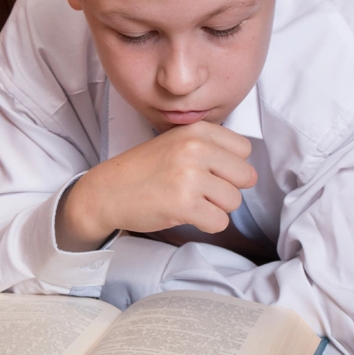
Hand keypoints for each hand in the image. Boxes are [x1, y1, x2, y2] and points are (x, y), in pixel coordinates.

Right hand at [55, 121, 256, 251]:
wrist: (107, 191)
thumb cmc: (142, 170)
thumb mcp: (176, 142)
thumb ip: (209, 146)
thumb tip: (246, 167)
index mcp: (196, 130)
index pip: (244, 149)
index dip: (231, 165)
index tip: (211, 170)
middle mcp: (195, 149)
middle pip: (245, 176)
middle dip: (228, 188)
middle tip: (201, 190)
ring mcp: (190, 176)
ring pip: (234, 201)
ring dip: (215, 207)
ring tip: (189, 200)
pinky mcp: (184, 204)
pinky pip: (220, 222)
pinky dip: (206, 224)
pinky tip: (185, 214)